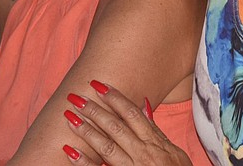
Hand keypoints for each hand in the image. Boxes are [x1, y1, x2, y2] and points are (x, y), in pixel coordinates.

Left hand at [61, 80, 191, 165]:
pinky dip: (84, 162)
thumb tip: (144, 104)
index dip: (115, 98)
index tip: (98, 85)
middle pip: (116, 127)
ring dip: (87, 131)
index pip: (132, 114)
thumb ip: (156, 130)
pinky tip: (70, 151)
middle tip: (76, 96)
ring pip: (107, 146)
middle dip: (95, 110)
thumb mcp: (173, 151)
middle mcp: (144, 154)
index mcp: (155, 143)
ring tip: (70, 117)